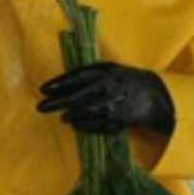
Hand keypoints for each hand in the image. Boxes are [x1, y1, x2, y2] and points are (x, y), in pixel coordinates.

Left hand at [36, 63, 175, 135]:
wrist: (152, 94)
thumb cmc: (122, 78)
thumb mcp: (107, 68)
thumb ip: (85, 72)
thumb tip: (58, 82)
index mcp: (107, 74)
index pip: (78, 79)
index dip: (59, 84)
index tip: (42, 89)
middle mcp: (111, 89)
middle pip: (80, 97)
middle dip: (58, 103)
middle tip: (41, 107)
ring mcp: (117, 106)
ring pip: (89, 113)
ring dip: (73, 116)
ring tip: (62, 118)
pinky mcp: (121, 121)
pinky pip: (99, 126)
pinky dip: (85, 126)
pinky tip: (75, 125)